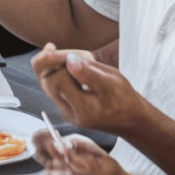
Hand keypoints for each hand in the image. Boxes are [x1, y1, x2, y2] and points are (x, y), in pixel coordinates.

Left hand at [31, 43, 146, 135]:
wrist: (129, 119)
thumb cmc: (125, 99)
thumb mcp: (114, 82)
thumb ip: (89, 72)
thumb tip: (68, 59)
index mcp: (84, 109)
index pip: (59, 78)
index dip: (65, 60)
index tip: (82, 54)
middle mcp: (69, 112)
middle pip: (46, 79)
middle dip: (56, 61)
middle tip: (76, 55)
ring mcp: (63, 109)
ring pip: (44, 81)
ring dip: (53, 65)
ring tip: (71, 58)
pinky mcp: (62, 104)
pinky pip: (49, 84)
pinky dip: (54, 70)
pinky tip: (65, 60)